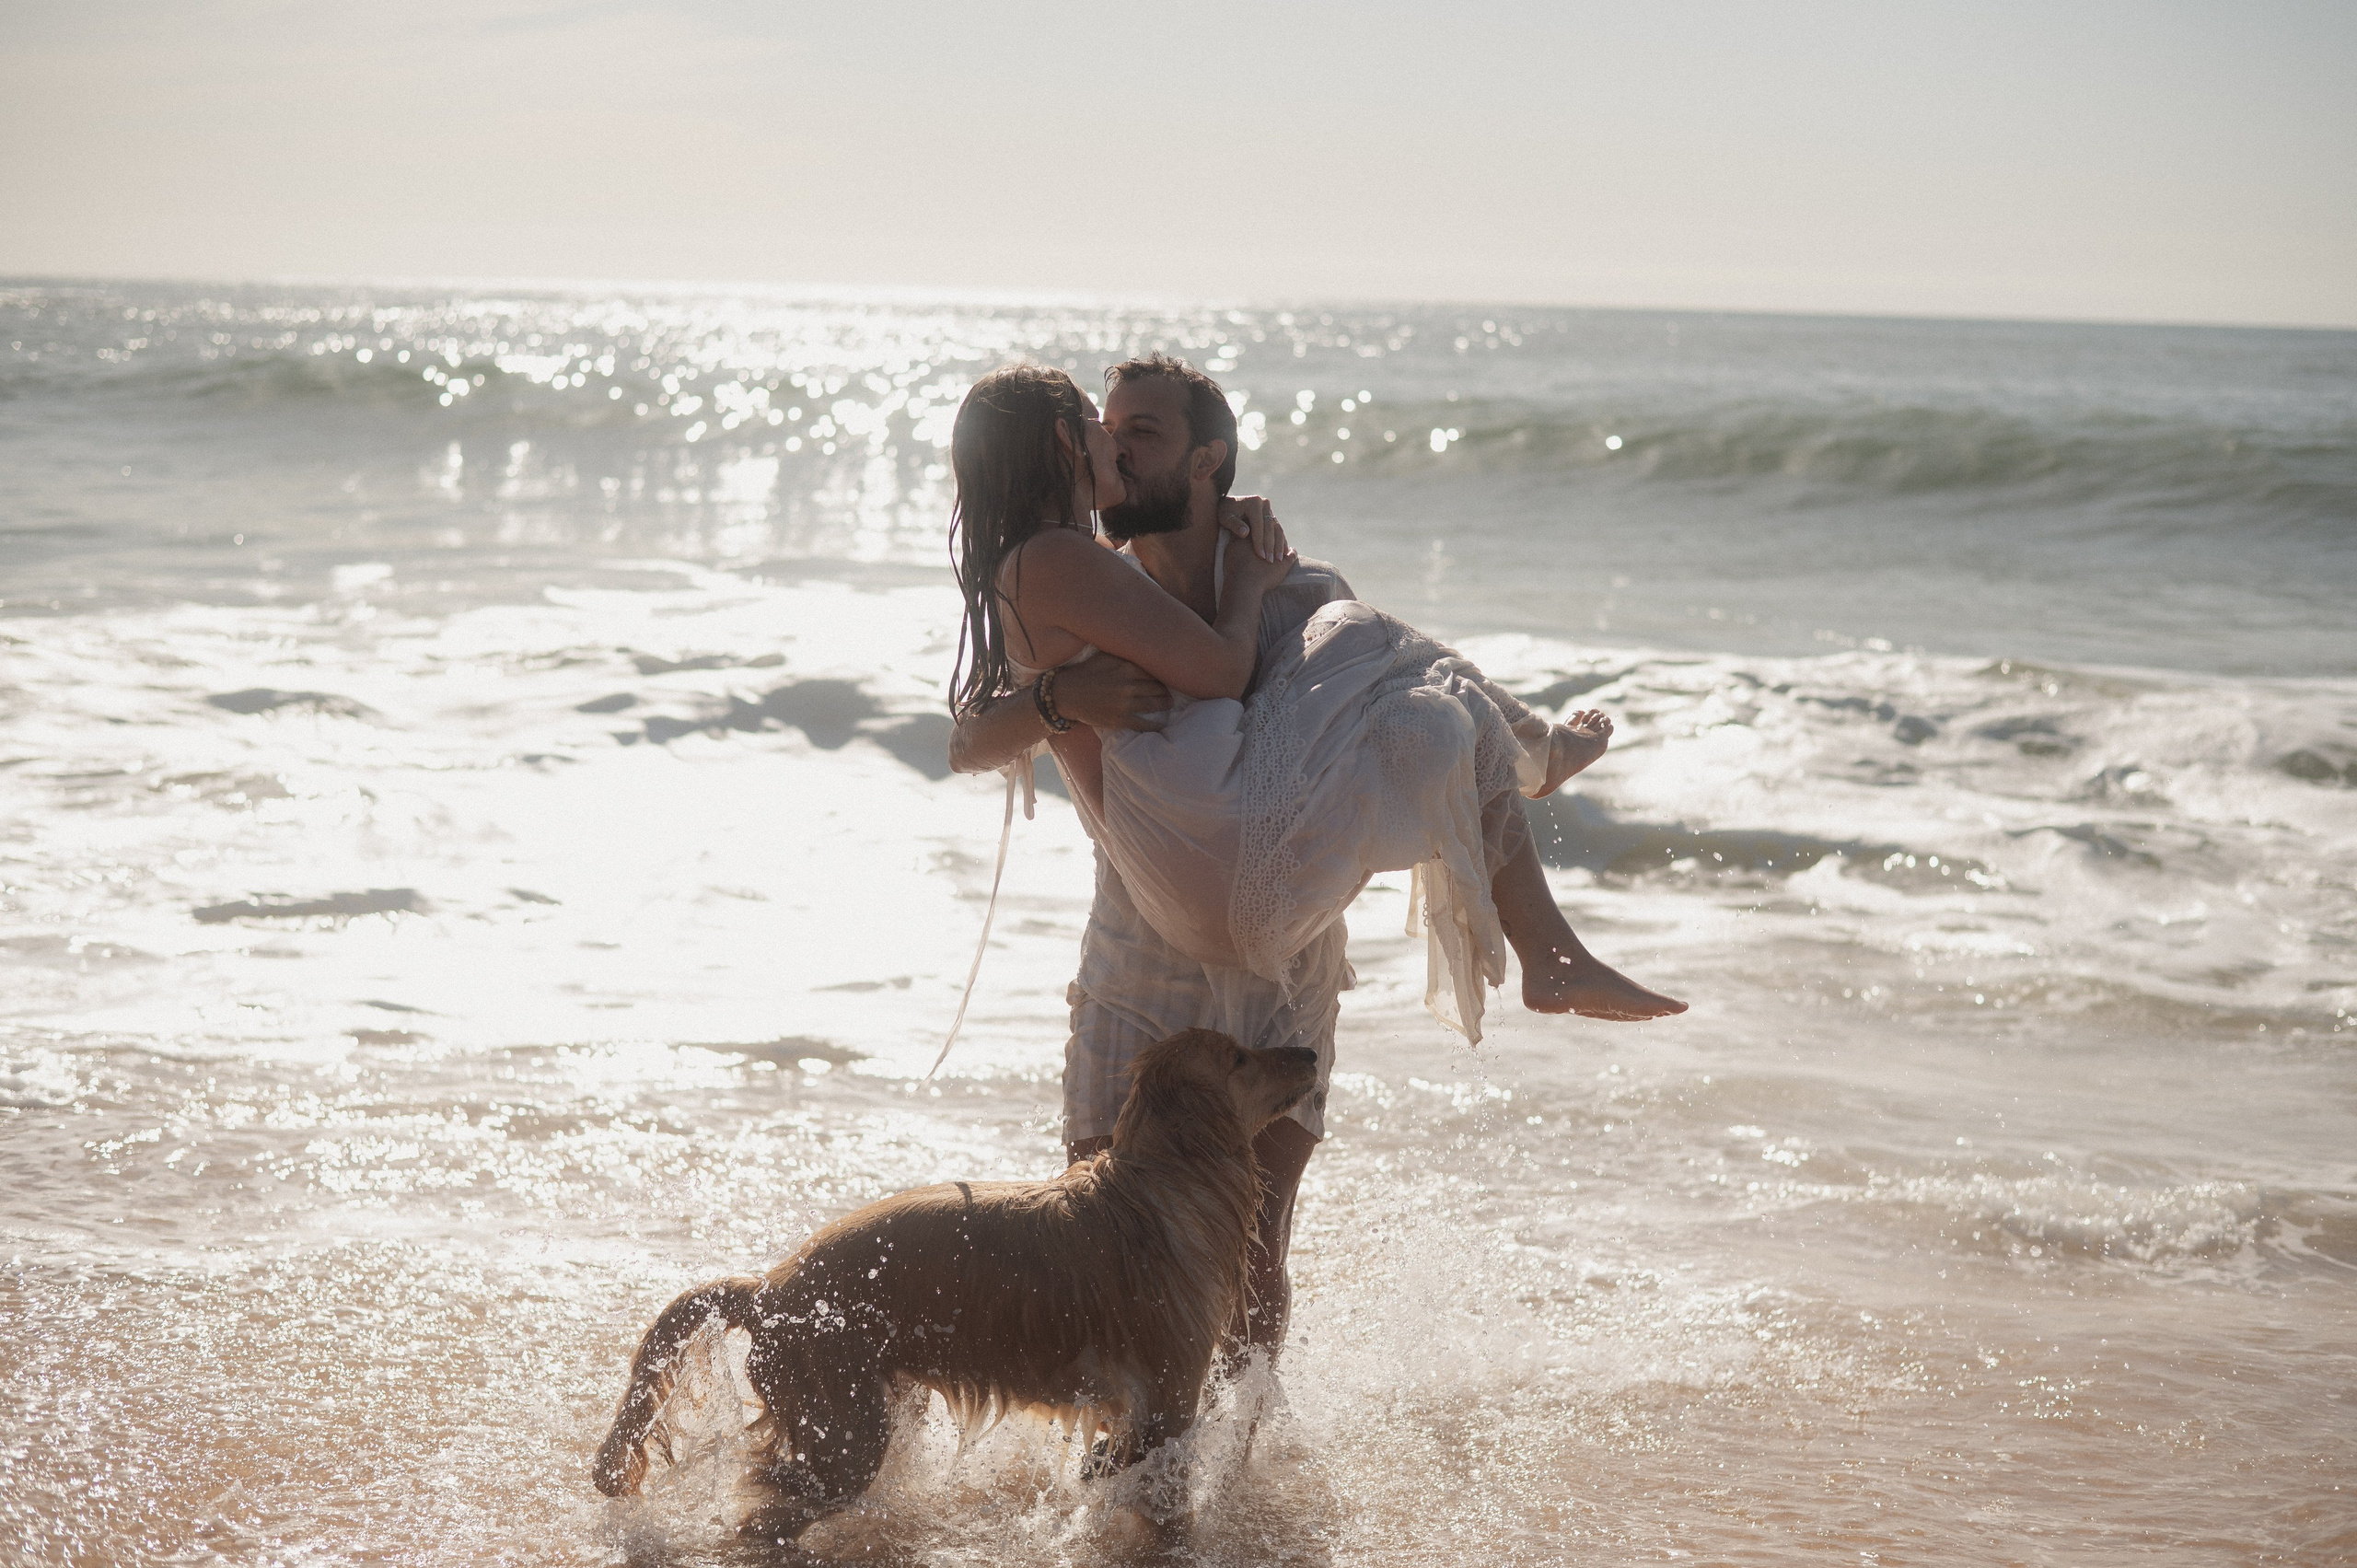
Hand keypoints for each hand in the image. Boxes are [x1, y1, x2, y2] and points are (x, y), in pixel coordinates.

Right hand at [1046, 656, 1169, 731]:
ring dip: (1164, 704)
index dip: (1161, 674)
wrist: (1066, 694)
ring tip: (1169, 703)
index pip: (1153, 671)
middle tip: (1170, 691)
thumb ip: (1124, 655)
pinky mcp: (1120, 719)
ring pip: (1154, 704)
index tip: (1165, 676)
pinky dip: (1156, 724)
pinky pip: (1144, 723)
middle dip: (1165, 690)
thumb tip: (1141, 651)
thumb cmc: (1085, 673)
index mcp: (1127, 667)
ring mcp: (1126, 703)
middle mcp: (1129, 685)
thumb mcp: (1104, 657)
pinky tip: (1163, 723)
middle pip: (1156, 687)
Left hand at [1218, 494, 1294, 562]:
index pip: (1258, 525)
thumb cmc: (1224, 513)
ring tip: (1278, 559)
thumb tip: (1245, 533)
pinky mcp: (1271, 516)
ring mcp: (1269, 510)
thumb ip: (1234, 525)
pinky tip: (1281, 554)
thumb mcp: (1225, 518)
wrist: (1228, 505)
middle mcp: (1264, 504)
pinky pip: (1278, 530)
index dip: (1260, 541)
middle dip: (1270, 545)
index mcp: (1254, 503)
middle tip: (1269, 561)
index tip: (1260, 556)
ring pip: (1277, 529)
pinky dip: (1280, 542)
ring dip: (1278, 545)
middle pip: (1270, 527)